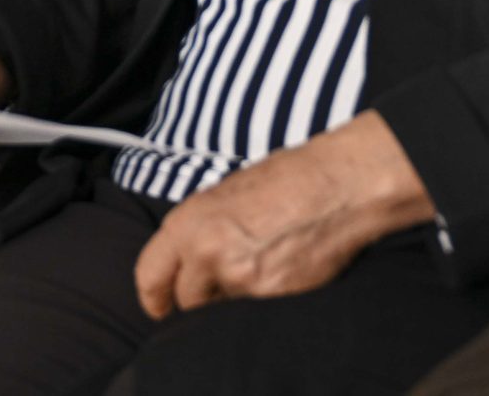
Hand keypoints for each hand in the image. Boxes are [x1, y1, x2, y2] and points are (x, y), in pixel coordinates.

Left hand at [132, 111, 433, 319]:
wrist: (338, 185)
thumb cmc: (289, 178)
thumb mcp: (226, 194)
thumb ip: (201, 231)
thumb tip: (191, 259)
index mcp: (190, 222)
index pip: (151, 274)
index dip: (154, 295)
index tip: (159, 305)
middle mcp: (207, 252)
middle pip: (188, 298)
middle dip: (204, 292)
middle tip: (229, 273)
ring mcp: (239, 277)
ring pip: (222, 305)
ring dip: (235, 292)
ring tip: (262, 259)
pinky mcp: (269, 294)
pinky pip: (253, 308)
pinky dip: (263, 295)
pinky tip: (282, 266)